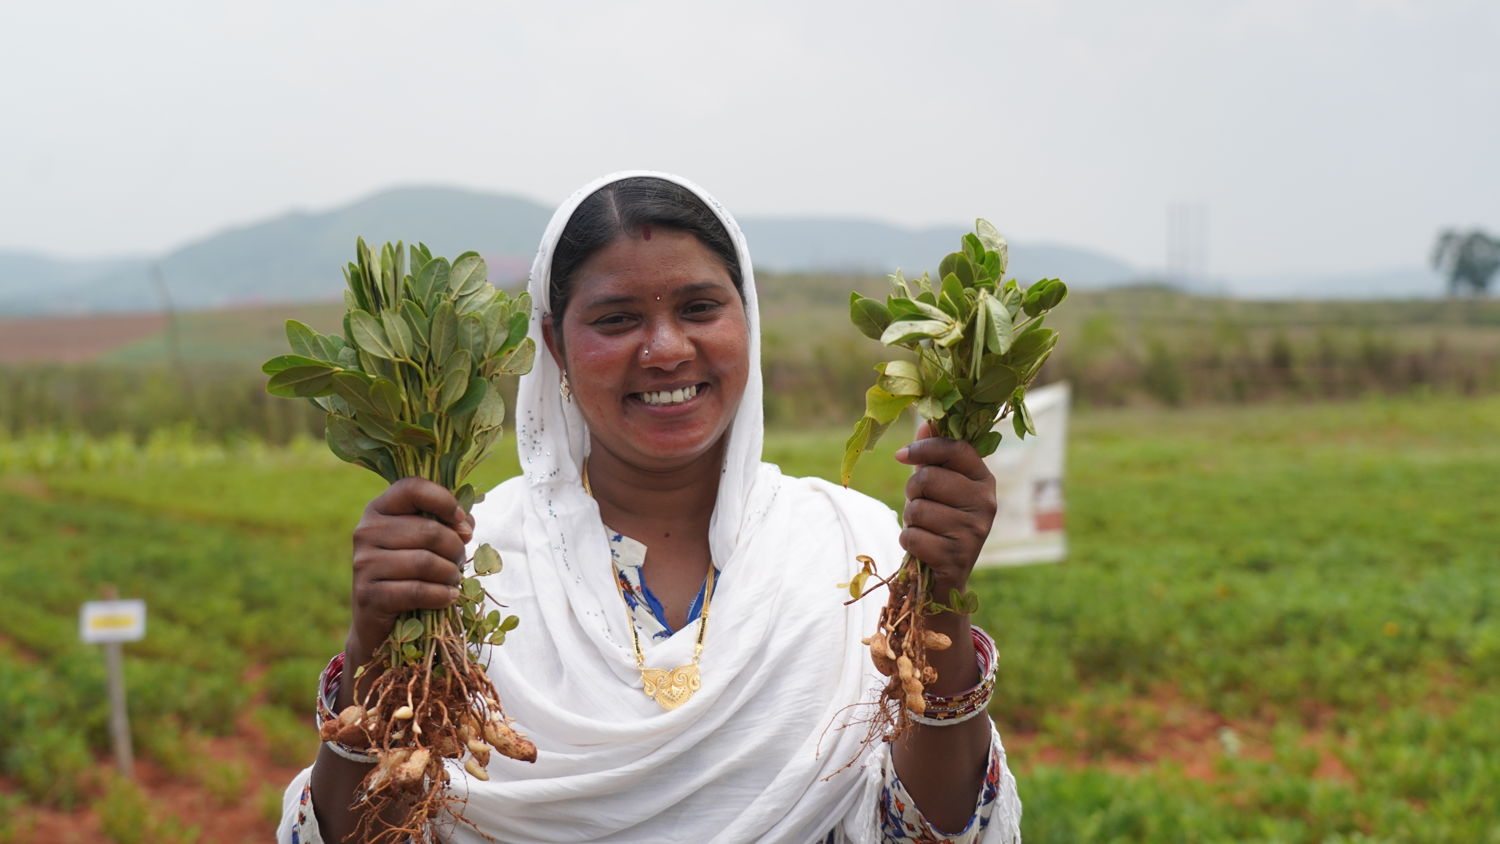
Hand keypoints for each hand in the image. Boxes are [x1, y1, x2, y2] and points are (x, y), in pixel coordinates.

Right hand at [347, 477, 474, 663]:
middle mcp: (366, 531)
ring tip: (453, 580)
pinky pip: (416, 590)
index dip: (444, 500)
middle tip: (459, 562)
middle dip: (455, 548)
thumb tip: (465, 524)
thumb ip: (448, 524)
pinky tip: (448, 597)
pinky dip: (441, 595)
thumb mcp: (426, 542)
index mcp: (379, 509)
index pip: (412, 487)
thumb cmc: (409, 572)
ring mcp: (363, 563)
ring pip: (425, 562)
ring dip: (450, 574)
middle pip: (428, 530)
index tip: (461, 521)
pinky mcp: (367, 594)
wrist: (378, 620)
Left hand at [894, 422, 996, 597]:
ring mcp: (975, 532)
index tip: (901, 455)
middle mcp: (986, 503)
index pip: (955, 449)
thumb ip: (933, 456)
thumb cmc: (941, 522)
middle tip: (920, 504)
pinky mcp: (957, 558)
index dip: (924, 447)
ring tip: (925, 528)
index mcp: (984, 480)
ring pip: (918, 509)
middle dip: (912, 491)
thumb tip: (927, 421)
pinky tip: (924, 548)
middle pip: (928, 478)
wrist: (946, 577)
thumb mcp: (940, 487)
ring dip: (911, 520)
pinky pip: (914, 536)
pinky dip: (909, 541)